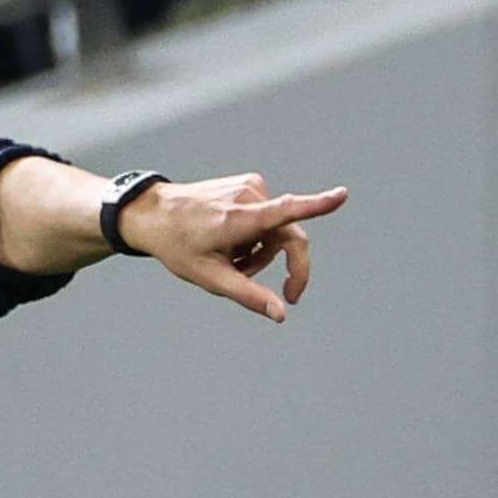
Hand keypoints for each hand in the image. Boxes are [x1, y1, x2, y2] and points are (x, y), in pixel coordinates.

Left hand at [120, 173, 350, 323]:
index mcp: (239, 219)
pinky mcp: (250, 182)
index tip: (342, 195)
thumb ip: (250, 296)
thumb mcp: (211, 279)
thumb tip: (282, 314)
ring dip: (261, 251)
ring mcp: (250, 185)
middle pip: (288, 236)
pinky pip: (267, 216)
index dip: (317, 206)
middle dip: (277, 263)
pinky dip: (256, 234)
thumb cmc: (179, 247)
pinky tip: (231, 239)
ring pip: (276, 229)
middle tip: (269, 288)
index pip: (284, 212)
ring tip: (230, 257)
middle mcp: (248, 197)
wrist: (154, 214)